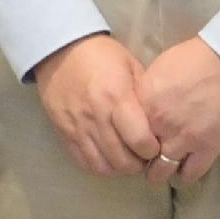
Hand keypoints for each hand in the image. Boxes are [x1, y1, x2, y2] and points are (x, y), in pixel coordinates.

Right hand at [32, 33, 166, 180]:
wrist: (59, 50)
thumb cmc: (102, 55)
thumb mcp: (131, 67)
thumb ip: (144, 97)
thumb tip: (160, 124)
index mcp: (116, 98)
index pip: (140, 140)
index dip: (153, 150)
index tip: (157, 146)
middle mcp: (96, 117)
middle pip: (122, 160)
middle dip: (139, 164)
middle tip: (145, 156)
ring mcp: (78, 128)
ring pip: (103, 167)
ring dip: (120, 169)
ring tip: (127, 159)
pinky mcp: (64, 134)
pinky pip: (84, 162)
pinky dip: (100, 167)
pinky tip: (109, 158)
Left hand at [132, 34, 219, 184]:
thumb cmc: (196, 58)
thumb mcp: (159, 69)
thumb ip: (146, 94)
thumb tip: (140, 109)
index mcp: (145, 103)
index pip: (125, 133)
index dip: (127, 139)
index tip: (132, 142)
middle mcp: (160, 125)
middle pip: (140, 155)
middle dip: (141, 159)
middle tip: (146, 160)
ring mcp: (184, 139)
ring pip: (162, 171)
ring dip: (160, 172)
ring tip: (161, 171)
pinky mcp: (208, 148)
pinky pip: (190, 173)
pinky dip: (185, 174)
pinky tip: (184, 169)